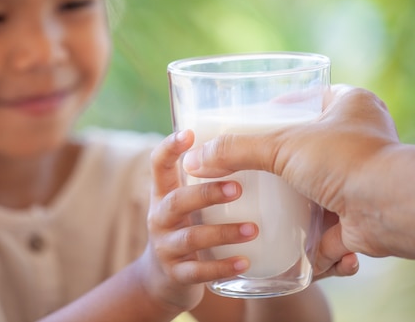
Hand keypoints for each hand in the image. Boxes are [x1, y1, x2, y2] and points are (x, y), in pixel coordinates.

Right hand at [142, 130, 257, 312]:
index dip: (170, 148)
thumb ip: (208, 177)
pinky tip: (246, 262)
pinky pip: (199, 272)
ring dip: (223, 232)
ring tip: (253, 229)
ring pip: (191, 238)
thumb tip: (255, 140)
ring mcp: (166, 247)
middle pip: (177, 201)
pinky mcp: (176, 275)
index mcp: (163, 193)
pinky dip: (222, 267)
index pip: (159, 164)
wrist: (163, 281)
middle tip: (238, 188)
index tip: (189, 133)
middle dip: (206, 194)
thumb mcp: (190, 201)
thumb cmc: (188, 226)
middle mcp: (160, 217)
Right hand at [182, 85, 400, 259]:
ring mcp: (362, 181)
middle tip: (255, 166)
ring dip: (297, 202)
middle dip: (286, 162)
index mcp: (351, 106)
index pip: (313, 98)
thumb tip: (194, 160)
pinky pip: (328, 227)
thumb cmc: (345, 161)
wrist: (388, 208)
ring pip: (320, 189)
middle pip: (313, 146)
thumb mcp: (281, 145)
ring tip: (265, 207)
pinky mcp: (358, 217)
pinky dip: (312, 239)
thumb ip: (236, 149)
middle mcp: (362, 141)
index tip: (259, 117)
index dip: (286, 106)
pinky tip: (291, 241)